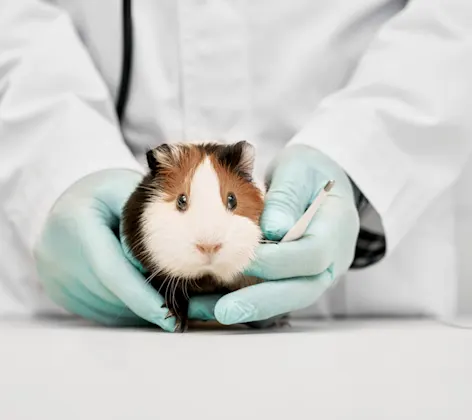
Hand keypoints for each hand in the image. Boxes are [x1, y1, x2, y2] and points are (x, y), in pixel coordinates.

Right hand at [33, 169, 179, 331]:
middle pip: (109, 293)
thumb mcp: (130, 192)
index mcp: (76, 221)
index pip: (111, 270)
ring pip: (105, 307)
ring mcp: (54, 275)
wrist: (72, 201)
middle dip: (148, 303)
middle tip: (186, 308)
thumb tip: (177, 258)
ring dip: (138, 309)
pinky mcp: (58, 290)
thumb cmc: (109, 194)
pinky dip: (125, 310)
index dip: (140, 296)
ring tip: (170, 300)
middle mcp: (56, 252)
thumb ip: (148, 223)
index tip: (168, 316)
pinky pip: (98, 311)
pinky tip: (145, 299)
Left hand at [204, 144, 360, 324]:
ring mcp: (315, 272)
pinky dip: (243, 301)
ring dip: (246, 307)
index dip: (280, 260)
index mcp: (337, 227)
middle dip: (261, 302)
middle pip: (301, 289)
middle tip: (224, 311)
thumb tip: (273, 230)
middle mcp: (331, 258)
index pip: (313, 254)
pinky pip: (273, 294)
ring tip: (205, 310)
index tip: (245, 258)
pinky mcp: (296, 277)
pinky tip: (210, 304)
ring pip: (285, 299)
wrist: (321, 181)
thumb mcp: (298, 169)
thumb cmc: (309, 172)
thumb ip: (287, 196)